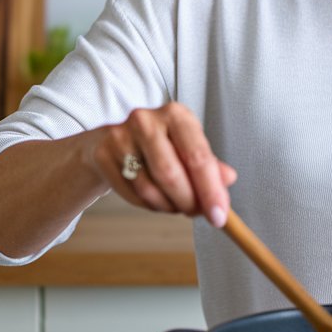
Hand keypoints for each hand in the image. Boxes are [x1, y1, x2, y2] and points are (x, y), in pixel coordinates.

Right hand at [82, 102, 236, 226]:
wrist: (111, 142)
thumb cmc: (160, 146)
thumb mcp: (188, 148)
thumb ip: (210, 165)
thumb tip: (228, 179)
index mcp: (176, 114)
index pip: (198, 156)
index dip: (210, 190)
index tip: (219, 216)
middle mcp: (146, 120)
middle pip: (171, 174)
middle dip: (188, 202)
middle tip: (196, 213)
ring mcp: (121, 136)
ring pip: (150, 188)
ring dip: (168, 206)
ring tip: (175, 204)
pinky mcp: (103, 155)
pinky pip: (132, 194)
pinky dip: (149, 205)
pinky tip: (154, 199)